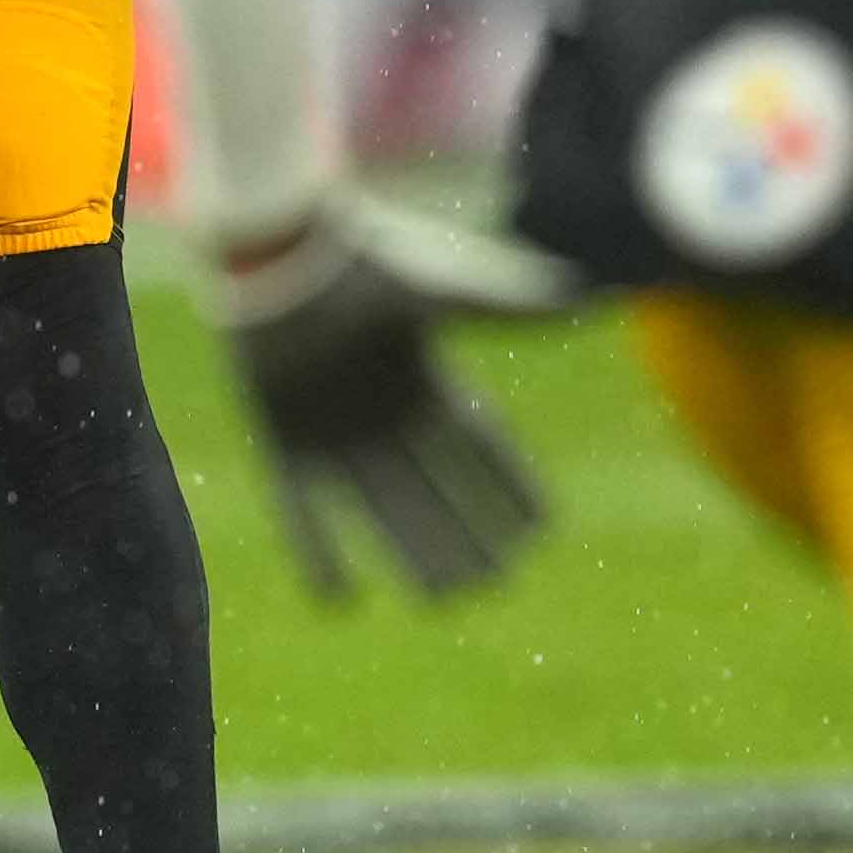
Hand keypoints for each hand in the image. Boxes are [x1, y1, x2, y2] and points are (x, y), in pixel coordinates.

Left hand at [207, 195, 575, 601]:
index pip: (482, 447)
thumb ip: (501, 305)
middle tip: (497, 584)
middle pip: (437, 490)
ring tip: (444, 601)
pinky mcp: (282, 441)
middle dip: (468, 536)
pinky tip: (338, 601)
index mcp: (426, 381)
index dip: (511, 488)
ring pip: (384, 510)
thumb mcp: (436, 289)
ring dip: (412, 553)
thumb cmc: (357, 263)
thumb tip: (578, 293)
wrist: (274, 250)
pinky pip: (303, 510)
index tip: (543, 531)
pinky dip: (318, 551)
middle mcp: (384, 416)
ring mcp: (333, 433)